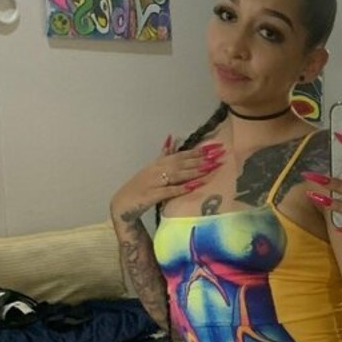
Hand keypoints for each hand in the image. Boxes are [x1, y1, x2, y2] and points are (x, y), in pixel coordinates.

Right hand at [109, 135, 225, 220]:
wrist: (122, 203)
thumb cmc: (140, 186)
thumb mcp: (152, 168)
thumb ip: (164, 154)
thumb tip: (172, 138)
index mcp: (158, 163)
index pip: (181, 154)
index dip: (198, 151)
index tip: (215, 147)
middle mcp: (157, 169)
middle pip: (182, 162)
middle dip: (201, 159)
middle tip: (219, 155)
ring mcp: (154, 182)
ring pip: (177, 174)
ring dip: (194, 171)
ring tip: (210, 168)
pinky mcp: (152, 195)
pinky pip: (169, 191)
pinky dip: (181, 188)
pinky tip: (193, 186)